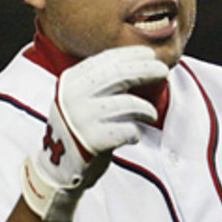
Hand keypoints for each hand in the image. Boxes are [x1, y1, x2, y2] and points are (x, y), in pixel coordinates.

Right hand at [21, 45, 168, 221]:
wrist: (58, 167)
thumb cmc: (79, 128)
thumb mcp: (81, 98)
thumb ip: (102, 82)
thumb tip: (140, 63)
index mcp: (70, 81)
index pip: (106, 60)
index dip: (131, 55)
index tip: (150, 54)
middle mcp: (73, 96)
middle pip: (119, 75)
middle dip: (145, 70)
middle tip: (163, 70)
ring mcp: (82, 118)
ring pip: (128, 104)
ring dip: (146, 109)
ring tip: (150, 115)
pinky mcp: (93, 140)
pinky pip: (128, 130)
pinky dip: (135, 132)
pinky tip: (132, 135)